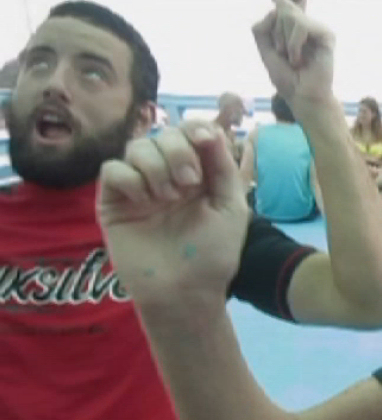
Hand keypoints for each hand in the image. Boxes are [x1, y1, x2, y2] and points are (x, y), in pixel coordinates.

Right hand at [97, 121, 250, 305]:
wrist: (185, 291)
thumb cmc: (213, 254)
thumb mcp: (231, 206)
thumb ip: (223, 166)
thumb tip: (208, 128)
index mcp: (198, 173)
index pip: (189, 132)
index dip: (195, 129)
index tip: (204, 141)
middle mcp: (167, 175)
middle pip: (163, 134)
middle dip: (178, 151)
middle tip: (188, 184)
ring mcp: (139, 187)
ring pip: (136, 147)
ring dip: (156, 165)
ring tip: (168, 197)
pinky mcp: (114, 202)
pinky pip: (112, 169)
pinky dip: (130, 177)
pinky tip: (144, 200)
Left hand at [252, 0, 334, 110]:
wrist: (301, 97)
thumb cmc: (286, 78)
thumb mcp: (265, 50)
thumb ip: (263, 27)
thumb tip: (277, 6)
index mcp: (294, 27)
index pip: (287, 1)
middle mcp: (307, 24)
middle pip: (282, 7)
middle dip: (276, 34)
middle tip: (285, 55)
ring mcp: (317, 29)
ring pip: (290, 16)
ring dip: (284, 41)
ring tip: (293, 59)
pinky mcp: (326, 35)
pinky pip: (301, 25)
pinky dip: (294, 44)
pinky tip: (298, 60)